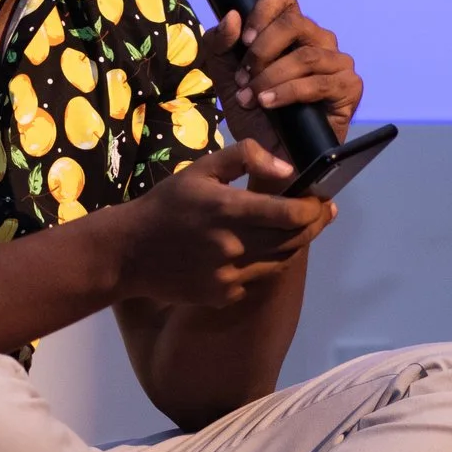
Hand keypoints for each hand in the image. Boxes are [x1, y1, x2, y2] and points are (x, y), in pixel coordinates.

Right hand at [116, 140, 336, 306]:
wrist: (129, 252)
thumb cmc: (167, 204)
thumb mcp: (200, 169)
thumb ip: (245, 157)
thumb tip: (286, 168)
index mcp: (227, 209)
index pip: (290, 213)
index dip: (314, 207)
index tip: (323, 197)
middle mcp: (232, 245)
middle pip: (293, 239)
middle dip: (313, 223)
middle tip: (322, 211)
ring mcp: (228, 274)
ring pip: (280, 261)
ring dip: (294, 243)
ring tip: (296, 227)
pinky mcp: (223, 294)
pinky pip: (257, 278)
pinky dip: (265, 263)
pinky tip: (258, 249)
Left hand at [203, 0, 361, 157]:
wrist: (269, 154)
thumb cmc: (253, 112)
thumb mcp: (224, 75)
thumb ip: (220, 44)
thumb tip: (232, 17)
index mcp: (291, 29)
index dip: (261, 10)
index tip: (243, 40)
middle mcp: (318, 39)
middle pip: (294, 22)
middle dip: (262, 51)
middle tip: (243, 78)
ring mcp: (337, 62)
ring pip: (305, 55)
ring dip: (270, 77)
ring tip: (251, 98)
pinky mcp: (350, 87)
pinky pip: (318, 83)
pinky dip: (287, 93)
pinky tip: (268, 103)